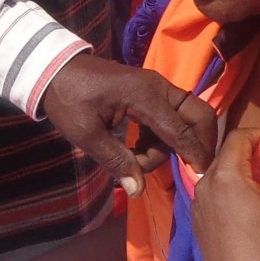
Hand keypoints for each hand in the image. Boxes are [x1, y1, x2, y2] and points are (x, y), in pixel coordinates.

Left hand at [38, 53, 217, 196]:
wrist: (55, 70)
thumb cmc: (68, 99)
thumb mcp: (86, 133)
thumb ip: (115, 159)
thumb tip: (138, 190)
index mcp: (144, 96)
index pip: (181, 130)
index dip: (195, 155)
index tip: (205, 177)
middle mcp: (159, 88)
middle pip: (199, 115)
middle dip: (199, 144)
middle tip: (187, 169)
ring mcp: (157, 88)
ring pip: (185, 119)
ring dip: (172, 145)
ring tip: (136, 160)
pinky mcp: (151, 93)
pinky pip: (172, 118)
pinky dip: (164, 138)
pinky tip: (137, 149)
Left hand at [191, 120, 259, 260]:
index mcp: (224, 176)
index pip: (239, 137)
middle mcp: (203, 186)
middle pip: (226, 156)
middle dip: (251, 156)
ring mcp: (196, 208)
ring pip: (218, 176)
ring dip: (240, 175)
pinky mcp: (197, 226)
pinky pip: (212, 197)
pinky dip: (229, 193)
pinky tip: (248, 212)